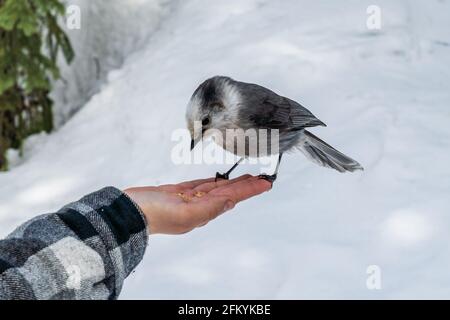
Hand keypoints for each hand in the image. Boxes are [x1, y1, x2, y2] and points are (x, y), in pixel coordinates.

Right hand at [124, 175, 271, 234]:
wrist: (128, 211)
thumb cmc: (154, 214)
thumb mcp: (185, 214)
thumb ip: (209, 208)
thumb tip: (231, 203)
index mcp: (203, 212)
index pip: (232, 198)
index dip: (250, 190)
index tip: (266, 183)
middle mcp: (199, 206)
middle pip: (228, 192)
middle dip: (245, 185)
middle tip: (262, 178)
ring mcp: (188, 199)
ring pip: (216, 188)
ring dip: (232, 183)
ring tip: (247, 177)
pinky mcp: (178, 192)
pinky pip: (200, 185)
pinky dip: (212, 182)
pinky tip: (220, 180)